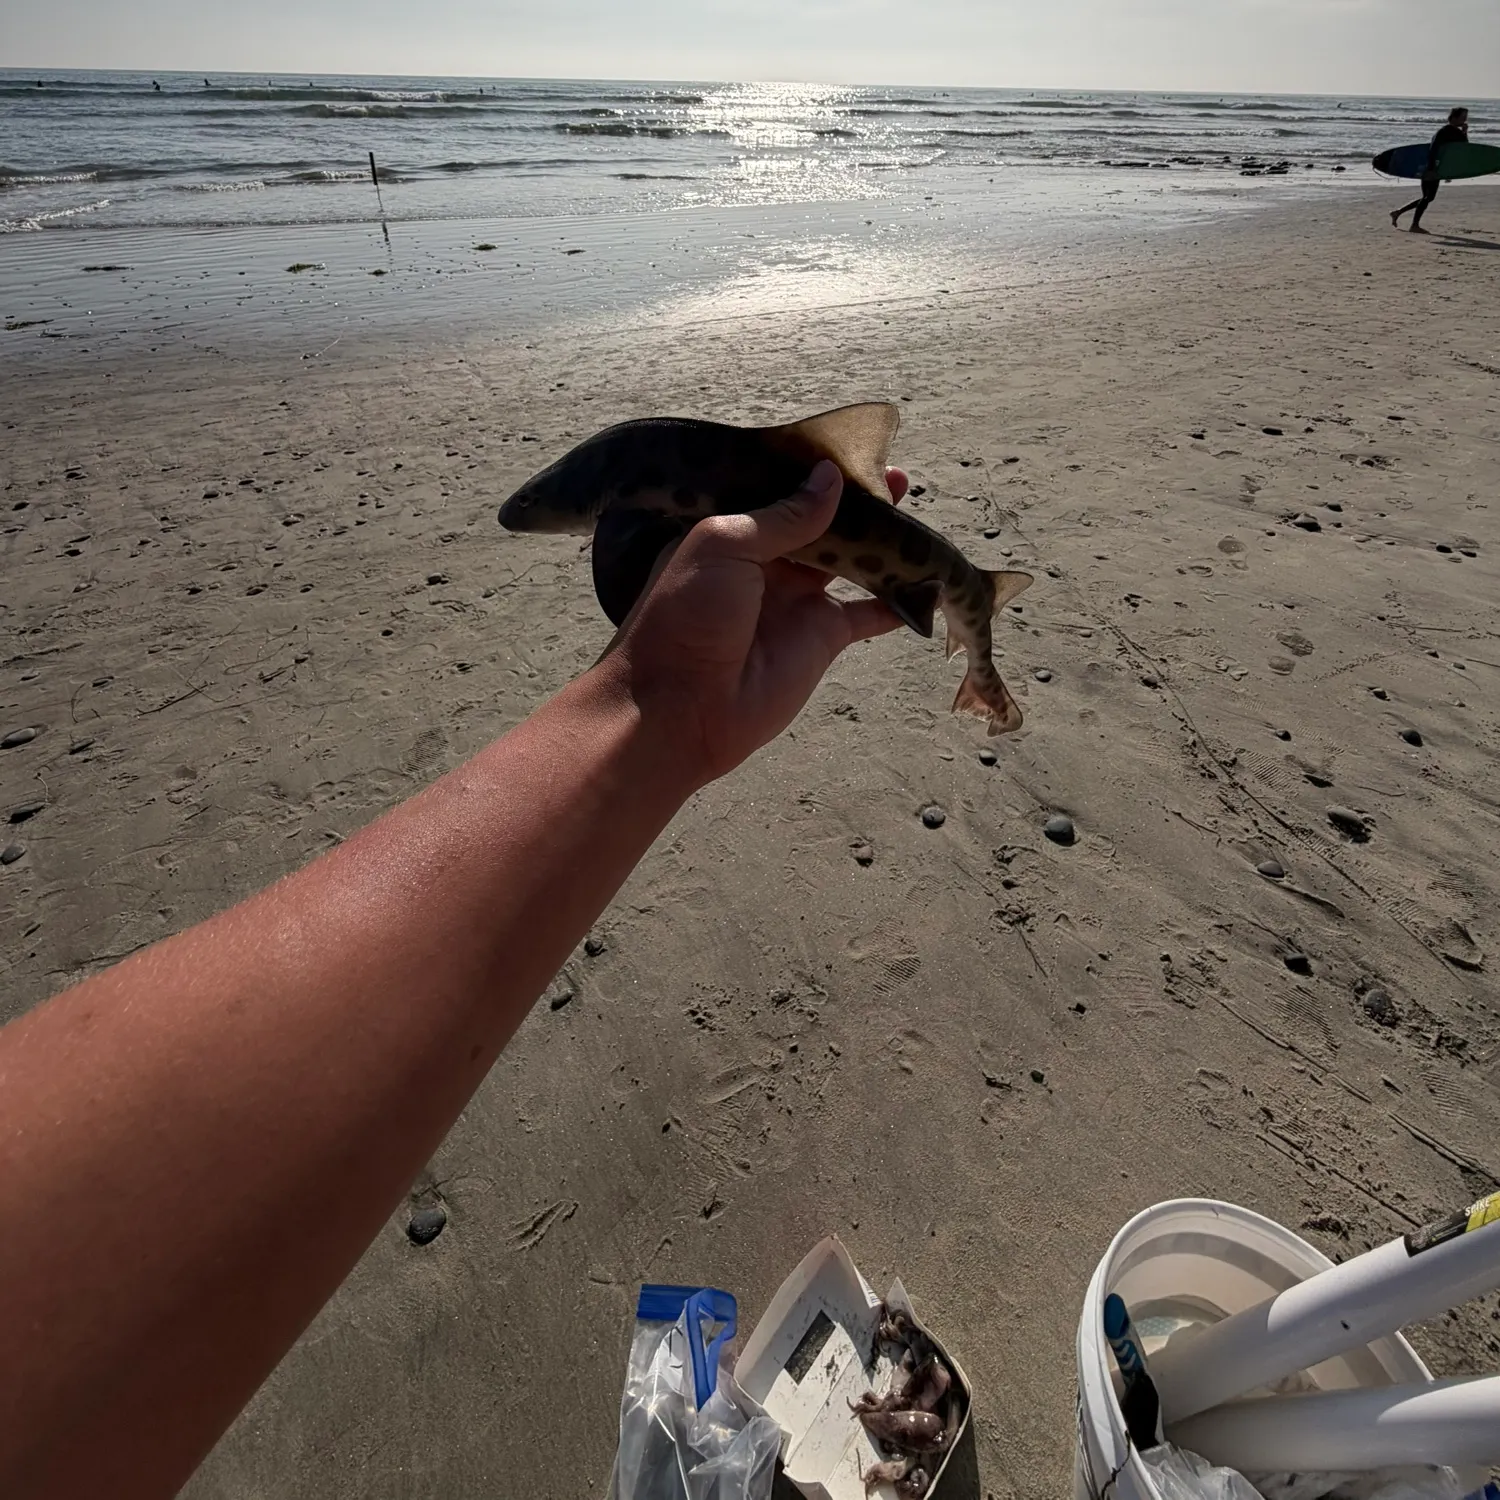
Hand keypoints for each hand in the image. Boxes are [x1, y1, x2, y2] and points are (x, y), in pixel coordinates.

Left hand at [598, 460, 908, 784]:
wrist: (682, 707)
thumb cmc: (687, 617)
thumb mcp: (726, 545)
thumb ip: (783, 515)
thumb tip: (830, 479)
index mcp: (732, 535)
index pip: (780, 494)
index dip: (813, 474)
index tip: (851, 449)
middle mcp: (766, 564)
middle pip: (821, 524)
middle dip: (856, 501)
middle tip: (896, 475)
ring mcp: (797, 601)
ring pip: (851, 563)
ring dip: (881, 541)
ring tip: (914, 510)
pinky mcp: (823, 639)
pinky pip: (870, 613)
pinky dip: (900, 600)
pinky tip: (930, 579)